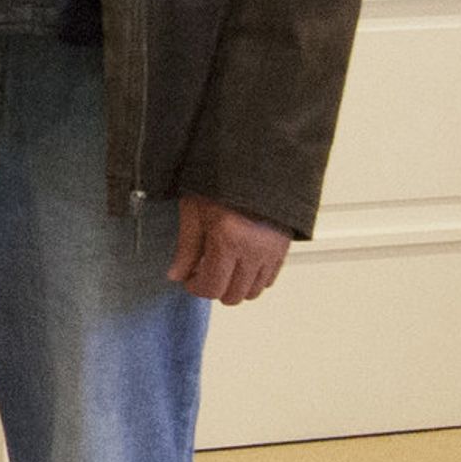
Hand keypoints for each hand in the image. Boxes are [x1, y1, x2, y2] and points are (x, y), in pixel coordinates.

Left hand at [170, 194, 290, 305]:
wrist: (255, 166)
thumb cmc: (220, 183)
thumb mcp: (194, 211)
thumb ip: (186, 248)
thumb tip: (176, 275)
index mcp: (228, 241)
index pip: (211, 287)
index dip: (195, 288)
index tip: (188, 278)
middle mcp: (253, 251)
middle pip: (233, 295)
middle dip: (214, 288)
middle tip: (202, 271)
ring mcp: (272, 252)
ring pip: (253, 291)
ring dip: (235, 286)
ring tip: (221, 267)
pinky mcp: (284, 249)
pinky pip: (269, 280)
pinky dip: (253, 279)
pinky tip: (239, 263)